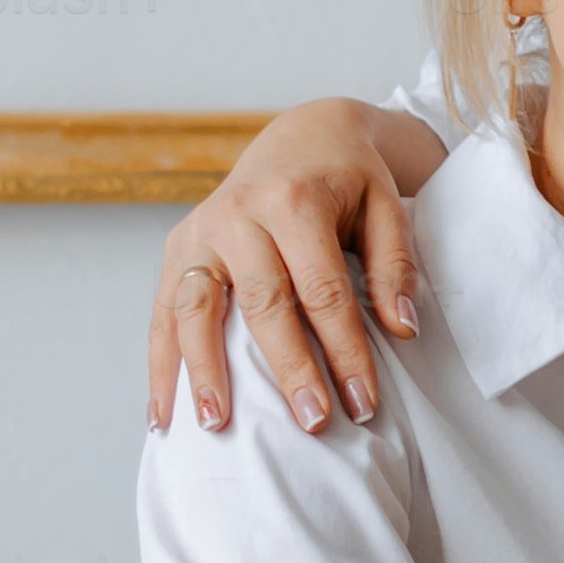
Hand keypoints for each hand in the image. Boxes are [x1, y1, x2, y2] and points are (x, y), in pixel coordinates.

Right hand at [149, 98, 445, 432]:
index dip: (344, 352)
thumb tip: (402, 330)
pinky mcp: (178, 249)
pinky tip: (166, 415)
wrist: (301, 136)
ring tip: (216, 427)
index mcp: (294, 200)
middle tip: (312, 424)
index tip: (363, 405)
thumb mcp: (386, 208)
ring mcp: (200, 231)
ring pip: (197, 309)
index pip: (322, 290)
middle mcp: (238, 214)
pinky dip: (162, 365)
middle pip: (262, 303)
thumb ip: (394, 268)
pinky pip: (164, 312)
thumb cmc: (348, 181)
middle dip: (288, 369)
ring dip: (204, 372)